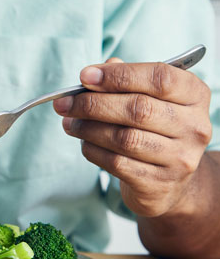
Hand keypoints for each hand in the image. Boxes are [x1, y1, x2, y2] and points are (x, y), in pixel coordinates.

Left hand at [53, 58, 211, 217]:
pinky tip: (84, 142)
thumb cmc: (153, 127)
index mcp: (195, 95)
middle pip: (138, 108)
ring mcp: (180, 158)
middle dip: (92, 104)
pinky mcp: (160, 184)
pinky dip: (92, 150)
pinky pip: (117, 163)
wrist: (171, 180)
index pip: (159, 78)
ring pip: (124, 138)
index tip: (84, 76)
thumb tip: (93, 74)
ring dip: (87, 128)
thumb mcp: (149, 98)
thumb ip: (125, 80)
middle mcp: (194, 127)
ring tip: (68, 123)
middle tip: (64, 103)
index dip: (118, 75)